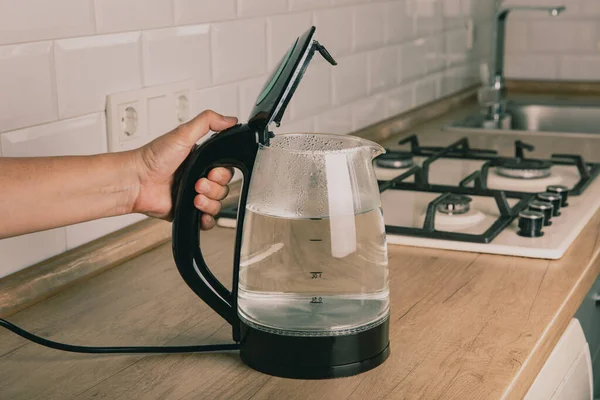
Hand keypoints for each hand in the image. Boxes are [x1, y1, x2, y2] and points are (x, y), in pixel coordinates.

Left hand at [132, 110, 237, 228]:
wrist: (136, 182)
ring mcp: (194, 195)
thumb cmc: (152, 158)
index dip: (223, 173)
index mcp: (201, 160)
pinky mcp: (188, 211)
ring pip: (218, 204)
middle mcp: (198, 177)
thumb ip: (207, 121)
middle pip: (224, 188)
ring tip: (194, 196)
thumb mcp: (182, 132)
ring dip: (209, 202)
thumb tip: (230, 119)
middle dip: (214, 187)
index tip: (212, 171)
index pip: (226, 169)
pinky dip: (207, 218)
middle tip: (198, 182)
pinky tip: (199, 210)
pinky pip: (208, 220)